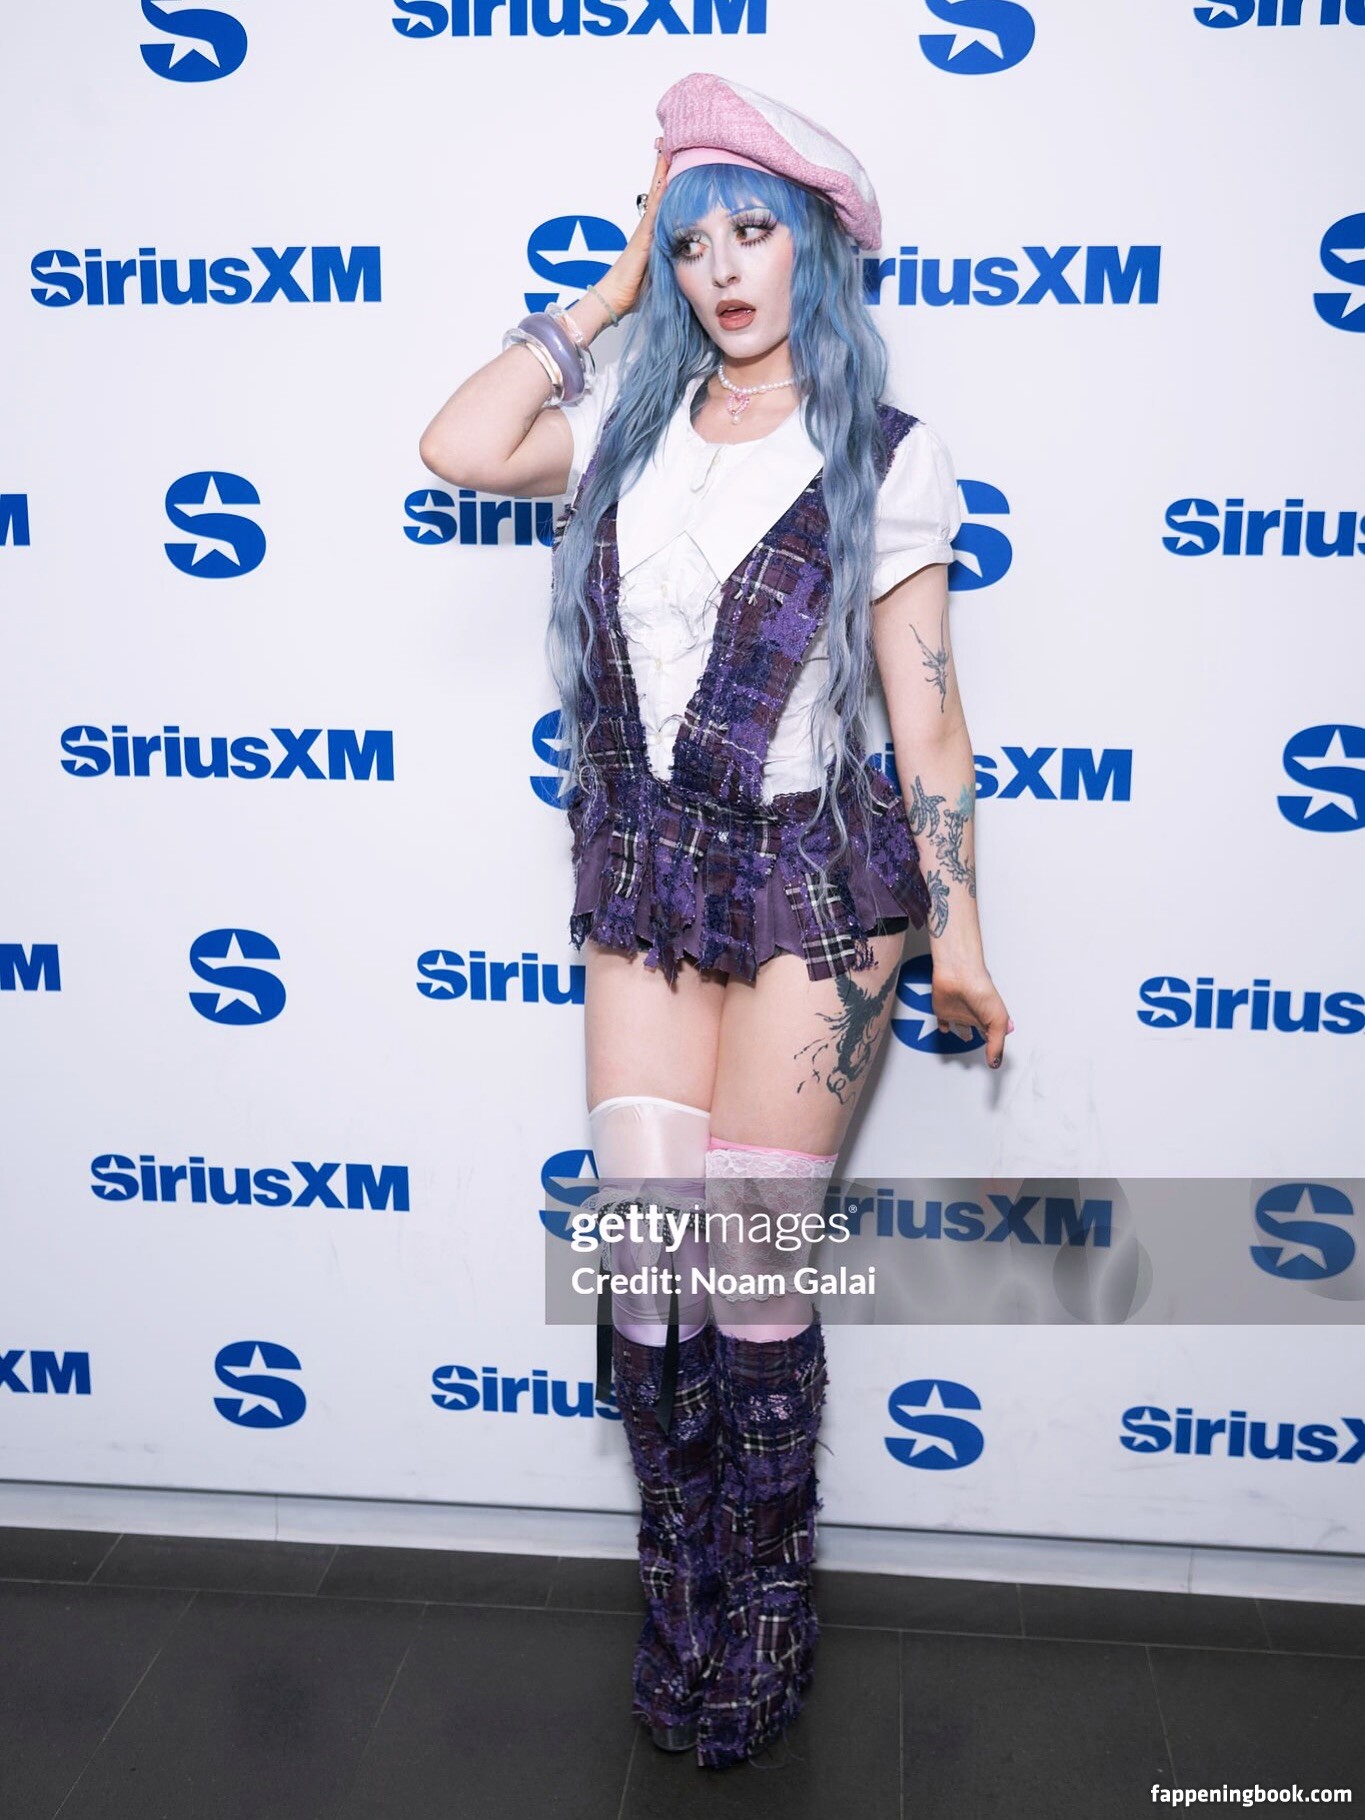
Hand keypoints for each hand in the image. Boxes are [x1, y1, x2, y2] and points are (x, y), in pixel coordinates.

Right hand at [595, 140, 669, 319]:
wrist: (614, 298)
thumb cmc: (634, 290)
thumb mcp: (662, 273)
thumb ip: (673, 262)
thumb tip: (693, 262)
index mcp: (653, 234)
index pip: (664, 202)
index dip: (671, 182)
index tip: (679, 162)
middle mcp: (648, 226)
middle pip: (659, 189)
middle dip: (665, 166)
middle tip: (671, 139)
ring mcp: (644, 227)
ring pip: (657, 191)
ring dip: (662, 168)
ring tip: (667, 144)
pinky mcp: (643, 234)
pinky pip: (654, 205)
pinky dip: (660, 186)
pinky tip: (665, 170)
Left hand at [934, 967, 1013, 1067]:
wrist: (958, 975)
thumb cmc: (980, 990)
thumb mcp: (997, 1022)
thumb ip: (996, 1045)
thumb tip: (994, 1063)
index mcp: (990, 1018)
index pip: (994, 1035)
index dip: (996, 1045)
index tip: (996, 1056)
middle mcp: (975, 1015)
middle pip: (980, 1030)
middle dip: (984, 1038)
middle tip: (985, 1046)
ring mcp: (959, 1013)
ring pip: (962, 1026)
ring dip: (964, 1033)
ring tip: (966, 1038)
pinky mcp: (944, 1010)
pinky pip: (943, 1020)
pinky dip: (944, 1026)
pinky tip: (945, 1029)